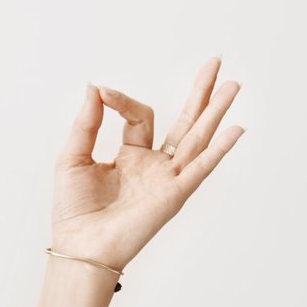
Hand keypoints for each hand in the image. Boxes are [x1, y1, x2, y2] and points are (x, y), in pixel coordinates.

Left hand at [49, 56, 244, 272]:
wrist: (81, 244)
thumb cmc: (74, 208)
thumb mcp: (73, 157)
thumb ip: (87, 123)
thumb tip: (94, 88)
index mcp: (130, 156)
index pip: (139, 115)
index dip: (121, 101)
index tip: (102, 92)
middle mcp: (153, 165)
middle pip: (185, 122)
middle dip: (200, 94)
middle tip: (216, 63)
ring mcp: (167, 178)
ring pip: (198, 138)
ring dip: (216, 111)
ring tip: (233, 84)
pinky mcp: (174, 193)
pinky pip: (200, 168)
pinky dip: (218, 149)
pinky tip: (234, 130)